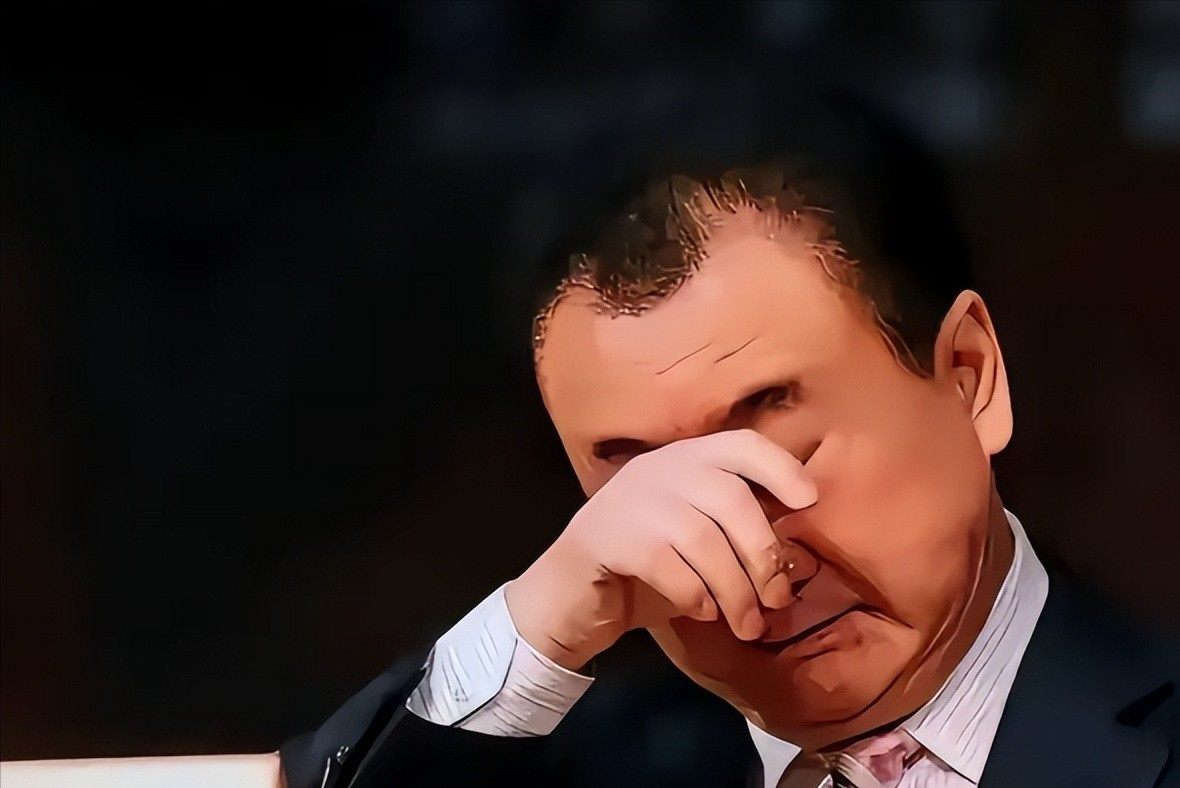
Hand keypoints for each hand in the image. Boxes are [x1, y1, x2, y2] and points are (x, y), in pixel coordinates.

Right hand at [504, 429, 816, 669]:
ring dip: (735, 588)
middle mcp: (657, 470)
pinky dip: (695, 594)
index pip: (739, 444)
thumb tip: (791, 552)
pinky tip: (700, 610)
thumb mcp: (695, 541)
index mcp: (683, 460)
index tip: (808, 502)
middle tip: (777, 599)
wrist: (567, 596)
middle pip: (729, 497)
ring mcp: (628, 501)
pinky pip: (669, 566)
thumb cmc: (643, 569)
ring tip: (746, 622)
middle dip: (762, 553)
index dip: (780, 467)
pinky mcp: (604, 538)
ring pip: (702, 538)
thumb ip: (733, 532)